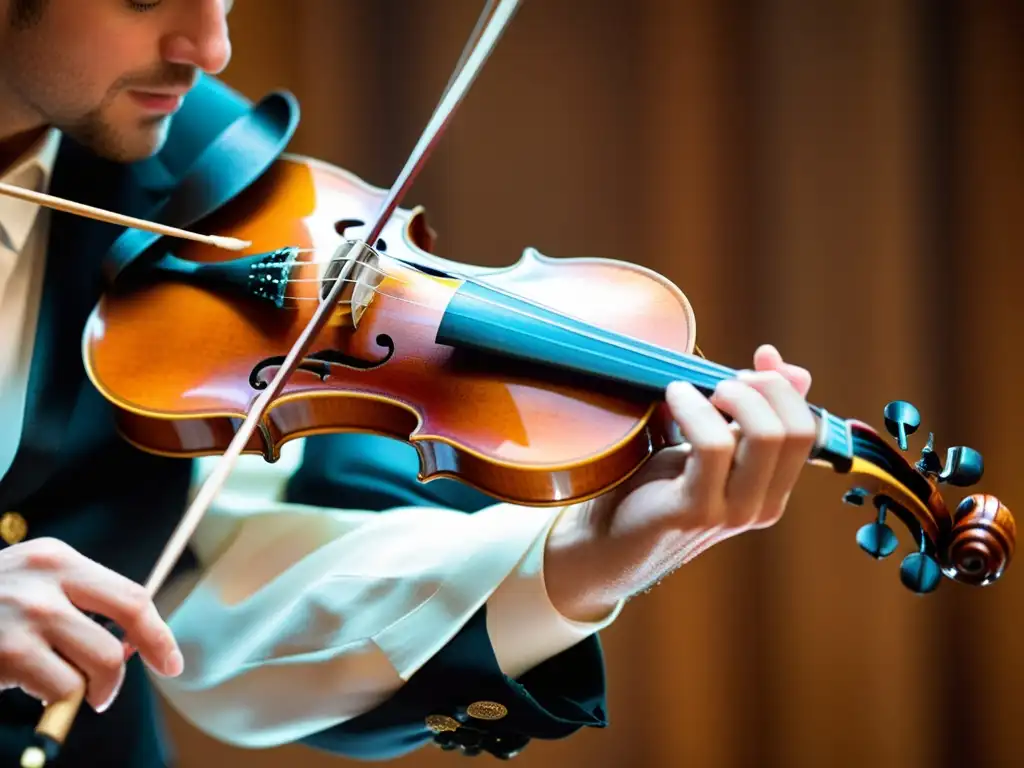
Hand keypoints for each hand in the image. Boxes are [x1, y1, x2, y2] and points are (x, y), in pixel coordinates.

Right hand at [0, 537, 182, 712]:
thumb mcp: (26, 585)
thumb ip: (75, 603)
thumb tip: (130, 643)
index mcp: (56, 558)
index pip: (130, 592)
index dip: (157, 631)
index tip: (170, 661)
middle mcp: (47, 577)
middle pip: (129, 617)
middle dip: (137, 659)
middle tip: (112, 691)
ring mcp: (27, 612)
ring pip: (100, 660)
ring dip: (88, 688)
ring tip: (58, 689)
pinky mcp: (9, 650)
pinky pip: (63, 687)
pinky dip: (54, 699)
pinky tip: (26, 686)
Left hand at [544, 344, 815, 620]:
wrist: (603, 543)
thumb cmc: (651, 487)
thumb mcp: (704, 442)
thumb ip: (740, 410)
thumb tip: (775, 357)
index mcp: (771, 489)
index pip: (809, 429)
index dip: (784, 387)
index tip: (749, 368)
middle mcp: (761, 505)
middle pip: (796, 429)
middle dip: (763, 388)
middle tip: (720, 381)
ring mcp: (731, 512)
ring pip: (767, 435)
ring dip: (731, 395)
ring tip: (692, 389)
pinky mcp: (694, 510)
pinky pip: (713, 446)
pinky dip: (694, 410)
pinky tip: (672, 397)